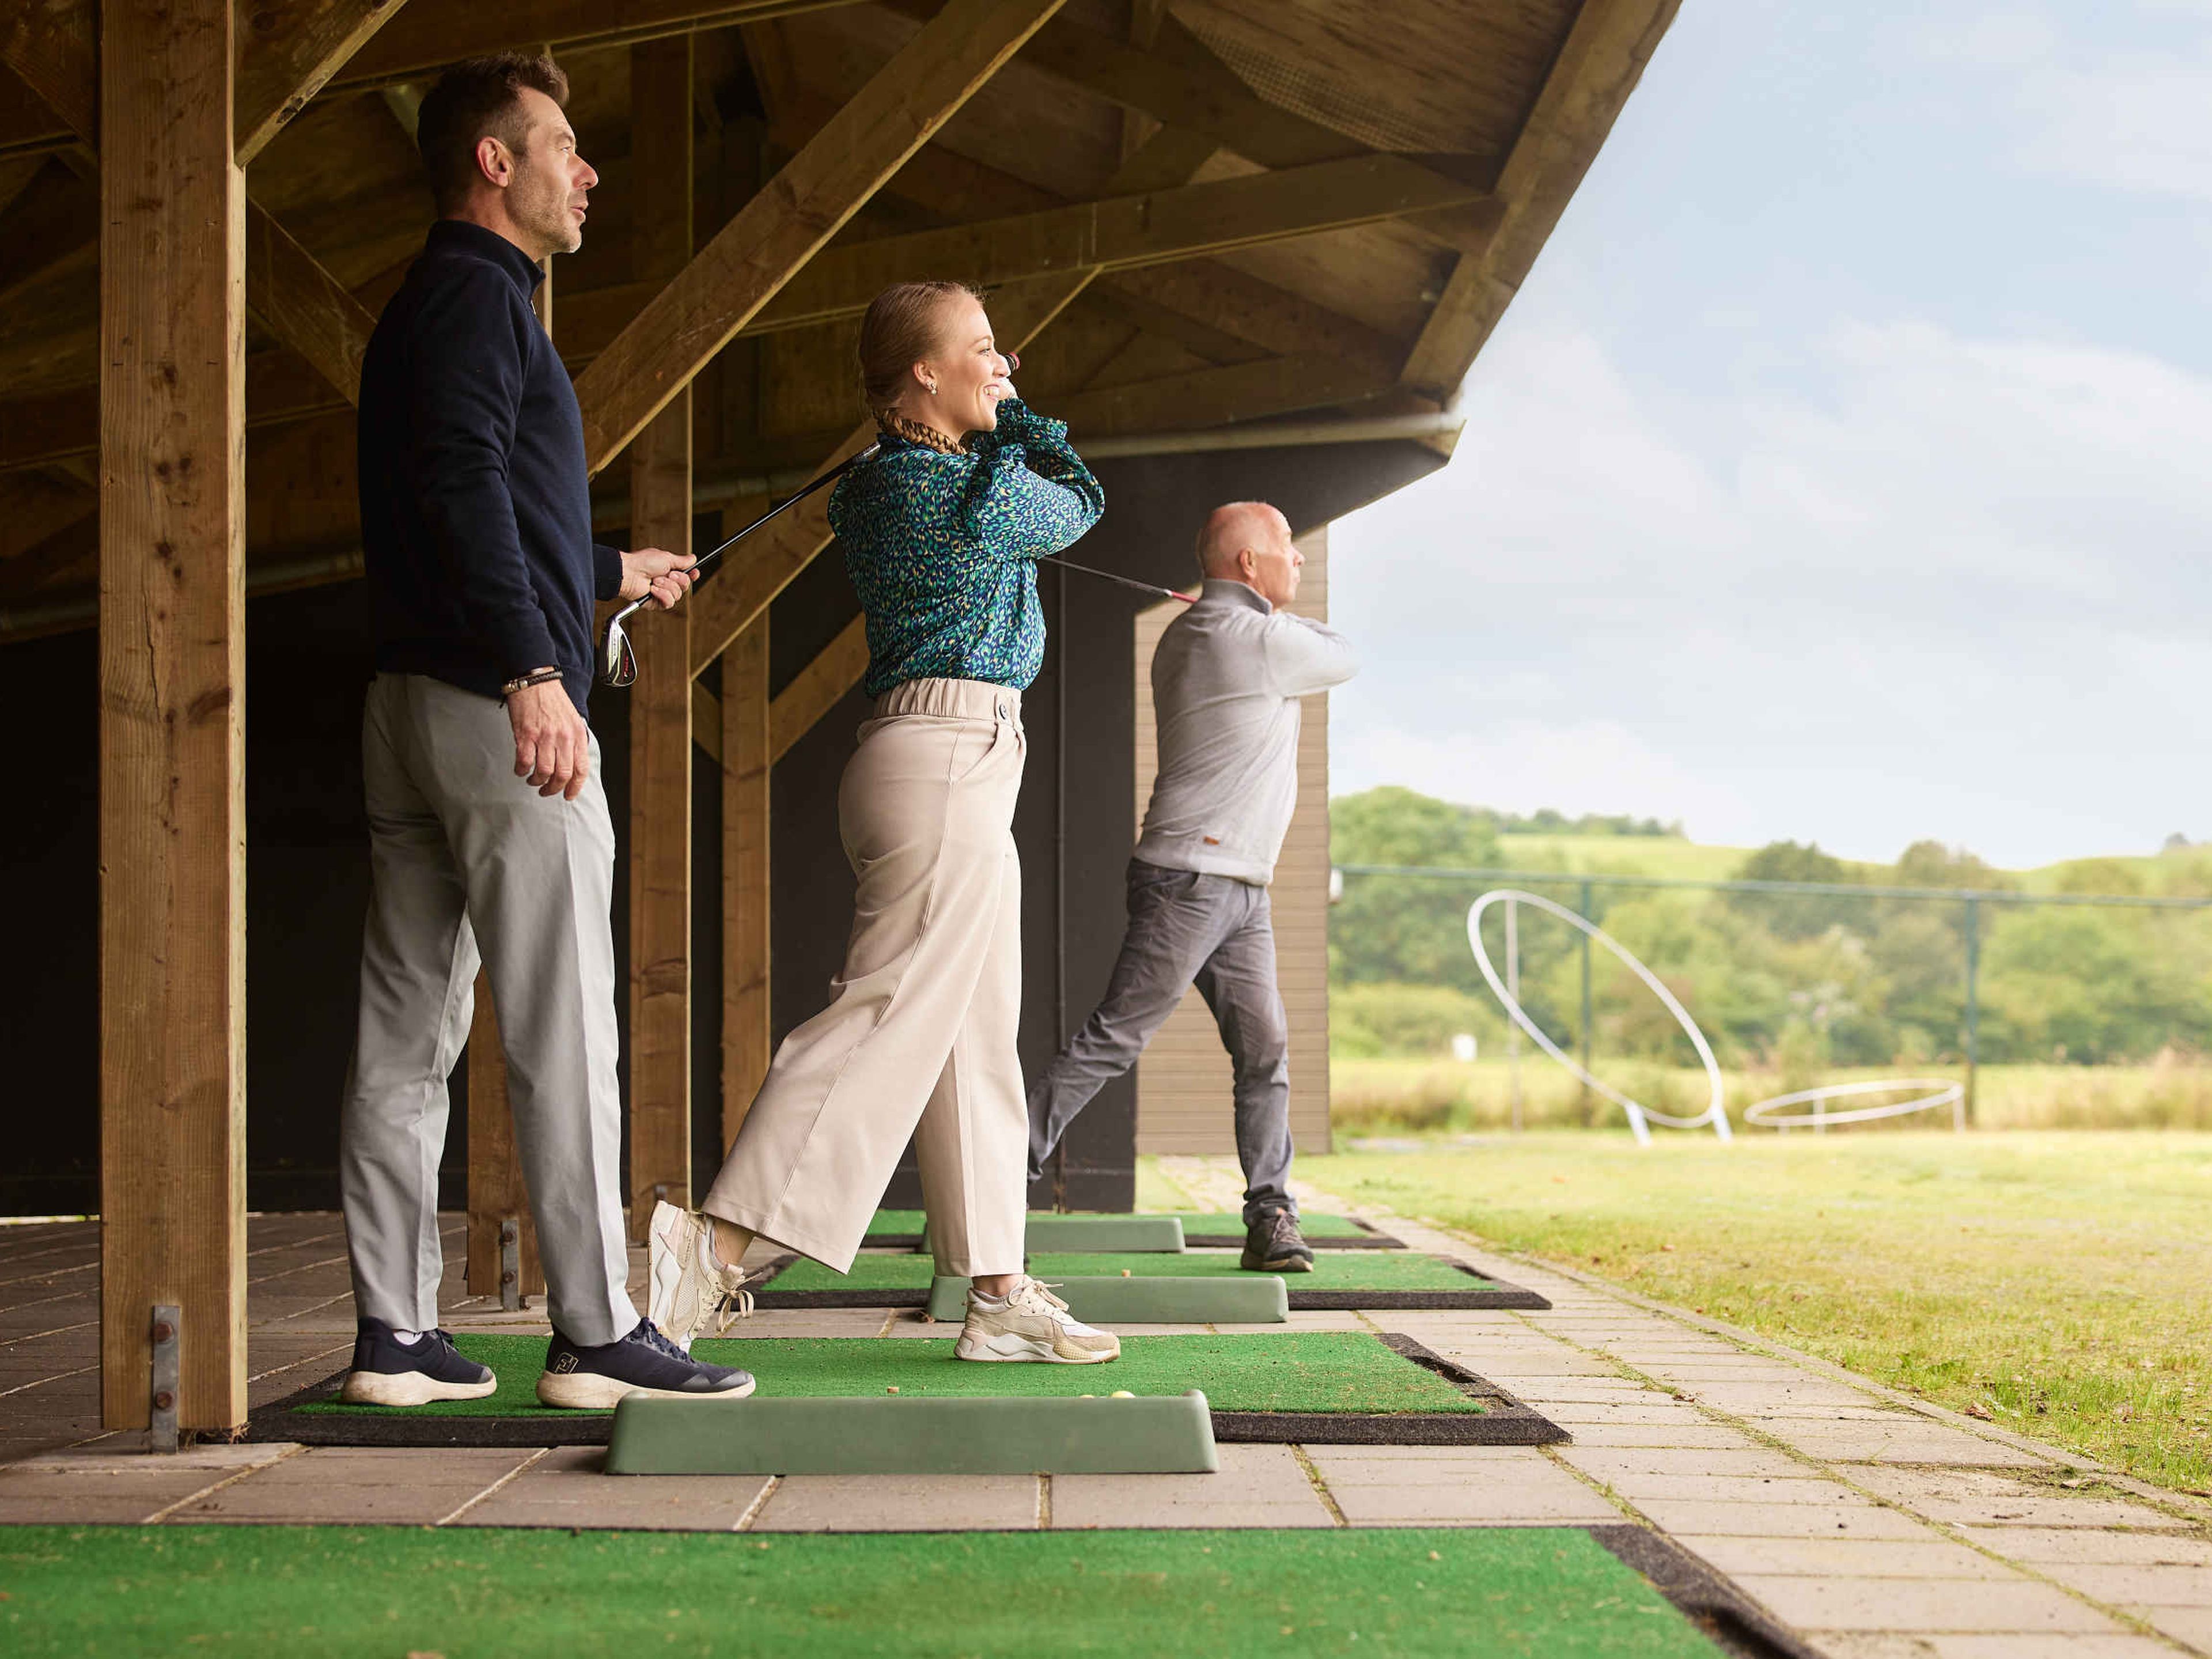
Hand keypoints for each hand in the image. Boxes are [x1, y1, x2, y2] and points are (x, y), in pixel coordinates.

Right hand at [507, 676, 589, 800]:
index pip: (581, 769)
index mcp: (578, 735)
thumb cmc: (552, 700)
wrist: (535, 681)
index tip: (568, 796)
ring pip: (544, 772)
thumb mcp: (573, 720)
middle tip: (546, 791)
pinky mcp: (526, 735)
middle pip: (563, 775)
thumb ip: (574, 741)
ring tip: (533, 780)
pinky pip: (524, 762)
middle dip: (554, 789)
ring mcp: (545, 737)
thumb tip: (573, 763)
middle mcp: (564, 738)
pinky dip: (521, 770)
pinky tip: (520, 770)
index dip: (575, 787)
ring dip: (537, 781)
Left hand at [618, 547, 697, 609]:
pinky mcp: (656, 603)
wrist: (629, 573)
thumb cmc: (643, 562)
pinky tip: (652, 589)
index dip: (692, 575)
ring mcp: (662, 593)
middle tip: (669, 573)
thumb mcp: (666, 557)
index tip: (695, 572)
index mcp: (669, 570)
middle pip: (685, 586)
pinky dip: (662, 594)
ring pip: (678, 595)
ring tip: (655, 580)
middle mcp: (666, 582)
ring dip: (667, 586)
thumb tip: (693, 558)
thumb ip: (682, 561)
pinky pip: (669, 602)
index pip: (686, 575)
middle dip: (679, 579)